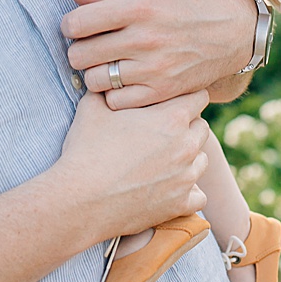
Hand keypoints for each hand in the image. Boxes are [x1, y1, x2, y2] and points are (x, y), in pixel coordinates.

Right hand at [50, 89, 211, 239]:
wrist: (78, 201)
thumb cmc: (85, 151)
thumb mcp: (93, 107)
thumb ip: (109, 88)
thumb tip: (110, 76)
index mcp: (172, 117)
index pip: (199, 97)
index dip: (183, 99)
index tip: (169, 107)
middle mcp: (186, 145)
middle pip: (202, 128)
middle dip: (186, 128)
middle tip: (161, 136)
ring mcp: (186, 177)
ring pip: (202, 161)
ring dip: (187, 160)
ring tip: (161, 163)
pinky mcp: (180, 204)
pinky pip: (199, 197)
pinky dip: (187, 194)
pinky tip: (169, 190)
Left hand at [63, 0, 255, 106]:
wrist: (237, 28)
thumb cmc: (192, 1)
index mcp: (140, 6)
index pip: (77, 23)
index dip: (70, 24)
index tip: (79, 25)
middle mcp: (145, 38)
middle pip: (79, 55)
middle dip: (80, 49)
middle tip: (93, 45)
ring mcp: (154, 68)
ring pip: (95, 80)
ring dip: (96, 72)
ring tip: (109, 62)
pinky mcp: (163, 91)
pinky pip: (116, 101)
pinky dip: (114, 93)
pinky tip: (125, 79)